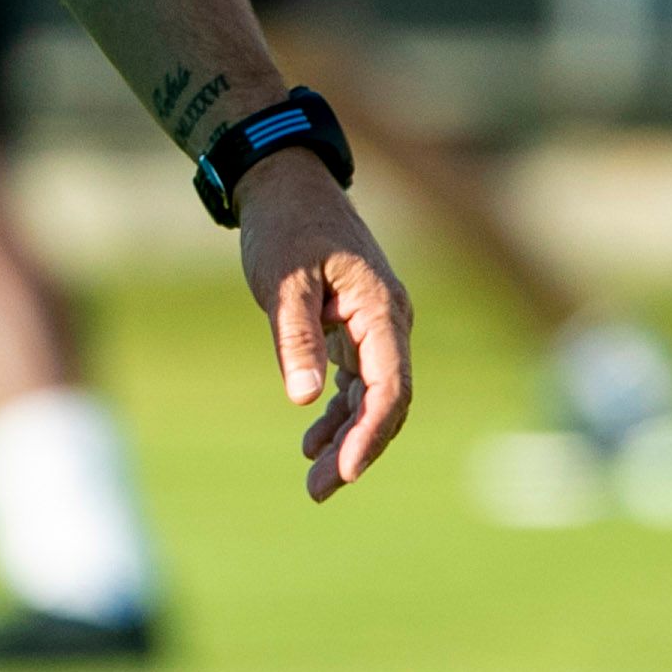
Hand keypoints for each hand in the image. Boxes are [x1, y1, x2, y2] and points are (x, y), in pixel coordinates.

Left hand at [236, 147, 413, 500]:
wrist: (284, 181)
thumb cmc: (284, 226)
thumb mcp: (282, 281)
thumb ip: (295, 337)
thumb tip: (301, 398)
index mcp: (381, 309)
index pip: (390, 386)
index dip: (371, 434)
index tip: (344, 472)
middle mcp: (388, 320)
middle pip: (386, 400)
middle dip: (358, 449)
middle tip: (319, 490)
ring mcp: (374, 324)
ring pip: (371, 394)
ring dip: (347, 436)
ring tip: (315, 479)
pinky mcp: (355, 324)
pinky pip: (357, 378)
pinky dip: (338, 410)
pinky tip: (313, 438)